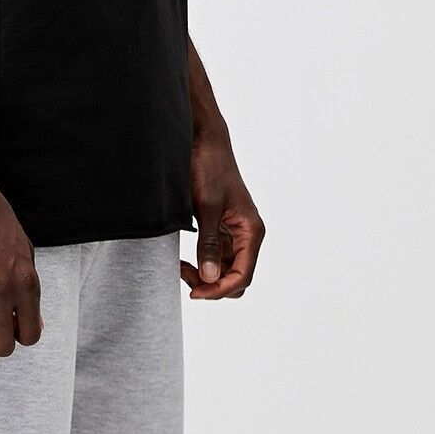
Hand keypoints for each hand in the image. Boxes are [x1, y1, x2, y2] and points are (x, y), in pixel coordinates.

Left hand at [181, 129, 264, 299]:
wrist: (204, 141)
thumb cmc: (209, 168)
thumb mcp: (206, 207)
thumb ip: (209, 244)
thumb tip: (210, 278)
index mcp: (251, 231)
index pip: (243, 275)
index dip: (220, 289)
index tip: (195, 292)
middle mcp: (246, 234)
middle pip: (236, 277)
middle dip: (213, 284)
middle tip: (186, 276)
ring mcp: (234, 232)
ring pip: (224, 269)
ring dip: (206, 275)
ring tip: (182, 267)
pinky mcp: (220, 227)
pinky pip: (215, 255)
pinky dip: (202, 263)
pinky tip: (185, 260)